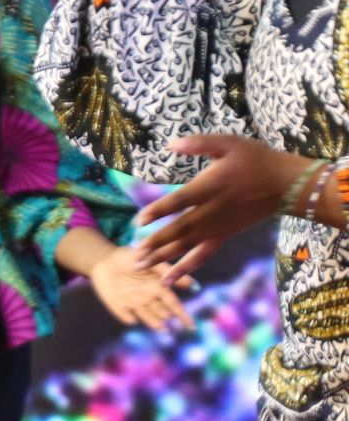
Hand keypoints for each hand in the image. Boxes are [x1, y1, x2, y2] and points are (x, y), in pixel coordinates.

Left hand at [87, 244, 192, 331]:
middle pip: (161, 312)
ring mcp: (134, 304)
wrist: (104, 259)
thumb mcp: (149, 260)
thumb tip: (193, 284)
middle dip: (166, 317)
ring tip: (160, 326)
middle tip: (169, 317)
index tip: (192, 326)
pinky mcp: (118, 306)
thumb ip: (167, 271)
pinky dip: (128, 317)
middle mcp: (149, 299)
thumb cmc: (130, 257)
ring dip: (153, 322)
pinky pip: (125, 315)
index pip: (174, 304)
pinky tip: (131, 319)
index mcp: (159, 288)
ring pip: (147, 317)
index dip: (183, 315)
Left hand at [134, 134, 314, 280]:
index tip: (139, 221)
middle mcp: (212, 211)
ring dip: (163, 257)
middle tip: (133, 255)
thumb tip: (171, 144)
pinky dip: (185, 266)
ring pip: (188, 245)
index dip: (160, 211)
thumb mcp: (229, 143)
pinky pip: (203, 254)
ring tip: (140, 266)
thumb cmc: (256, 160)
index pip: (180, 201)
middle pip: (180, 229)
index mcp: (211, 187)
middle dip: (156, 243)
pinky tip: (169, 277)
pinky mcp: (224, 235)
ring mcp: (218, 226)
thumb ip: (199, 143)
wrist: (287, 185)